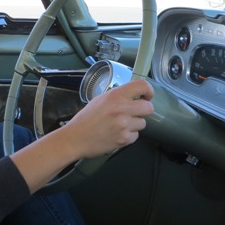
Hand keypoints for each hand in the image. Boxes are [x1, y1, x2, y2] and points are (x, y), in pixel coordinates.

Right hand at [9, 79, 153, 192]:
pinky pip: (135, 136)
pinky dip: (128, 136)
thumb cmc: (85, 119)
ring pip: (143, 123)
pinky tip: (116, 134)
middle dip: (144, 111)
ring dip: (134, 125)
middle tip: (135, 113)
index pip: (142, 86)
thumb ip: (117, 97)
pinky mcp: (124, 139)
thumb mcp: (100, 100)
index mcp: (115, 96)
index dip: (149, 91)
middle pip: (149, 108)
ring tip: (120, 126)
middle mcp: (121, 109)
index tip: (147, 96)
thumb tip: (133, 96)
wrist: (75, 138)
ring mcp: (124, 125)